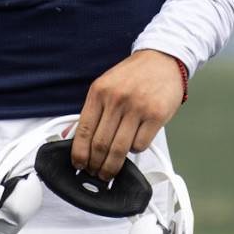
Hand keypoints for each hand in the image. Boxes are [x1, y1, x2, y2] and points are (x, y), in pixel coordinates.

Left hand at [71, 50, 185, 180]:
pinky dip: (134, 151)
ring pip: (119, 149)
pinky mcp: (156, 115)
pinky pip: (140, 145)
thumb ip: (92, 111)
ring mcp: (137, 108)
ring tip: (110, 172)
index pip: (84, 130)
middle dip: (96, 165)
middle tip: (96, 173)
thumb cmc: (133, 75)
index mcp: (99, 92)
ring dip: (113, 166)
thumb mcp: (106, 86)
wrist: (162, 60)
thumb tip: (72, 136)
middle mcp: (116, 99)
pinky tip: (133, 146)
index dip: (79, 153)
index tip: (79, 164)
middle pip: (101, 144)